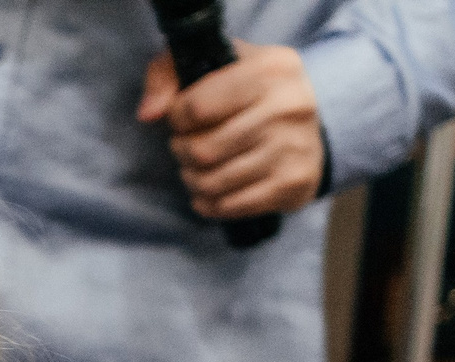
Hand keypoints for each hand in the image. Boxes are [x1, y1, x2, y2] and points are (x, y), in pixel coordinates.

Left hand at [139, 42, 323, 222]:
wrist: (306, 124)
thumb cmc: (246, 91)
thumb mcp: (209, 64)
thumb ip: (166, 74)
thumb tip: (148, 113)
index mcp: (270, 68)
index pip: (196, 107)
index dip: (176, 118)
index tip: (181, 118)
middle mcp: (289, 105)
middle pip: (203, 149)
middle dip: (182, 151)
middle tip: (186, 146)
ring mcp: (295, 147)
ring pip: (213, 181)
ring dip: (192, 179)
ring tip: (196, 167)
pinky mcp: (294, 182)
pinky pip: (231, 205)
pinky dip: (209, 203)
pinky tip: (210, 191)